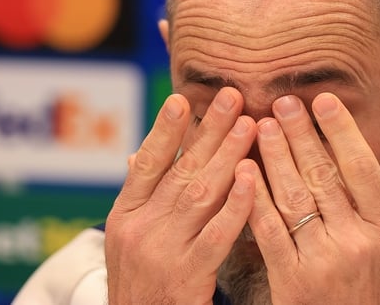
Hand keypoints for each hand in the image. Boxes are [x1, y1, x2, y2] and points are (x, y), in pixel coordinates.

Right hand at [104, 89, 257, 304]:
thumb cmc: (141, 282)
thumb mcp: (129, 238)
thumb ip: (140, 196)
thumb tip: (137, 154)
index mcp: (126, 215)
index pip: (147, 164)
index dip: (165, 130)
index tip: (182, 98)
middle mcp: (140, 228)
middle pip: (181, 170)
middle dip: (208, 131)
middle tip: (232, 97)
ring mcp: (163, 251)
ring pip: (200, 194)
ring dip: (227, 155)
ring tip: (249, 124)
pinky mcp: (188, 275)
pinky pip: (217, 233)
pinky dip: (236, 203)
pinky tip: (253, 177)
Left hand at [244, 92, 379, 303]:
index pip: (363, 170)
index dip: (342, 132)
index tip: (324, 101)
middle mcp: (355, 243)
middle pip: (323, 177)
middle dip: (301, 135)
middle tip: (283, 101)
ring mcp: (321, 262)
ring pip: (294, 198)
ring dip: (275, 158)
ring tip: (260, 125)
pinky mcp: (290, 282)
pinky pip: (268, 233)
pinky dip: (255, 199)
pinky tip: (244, 170)